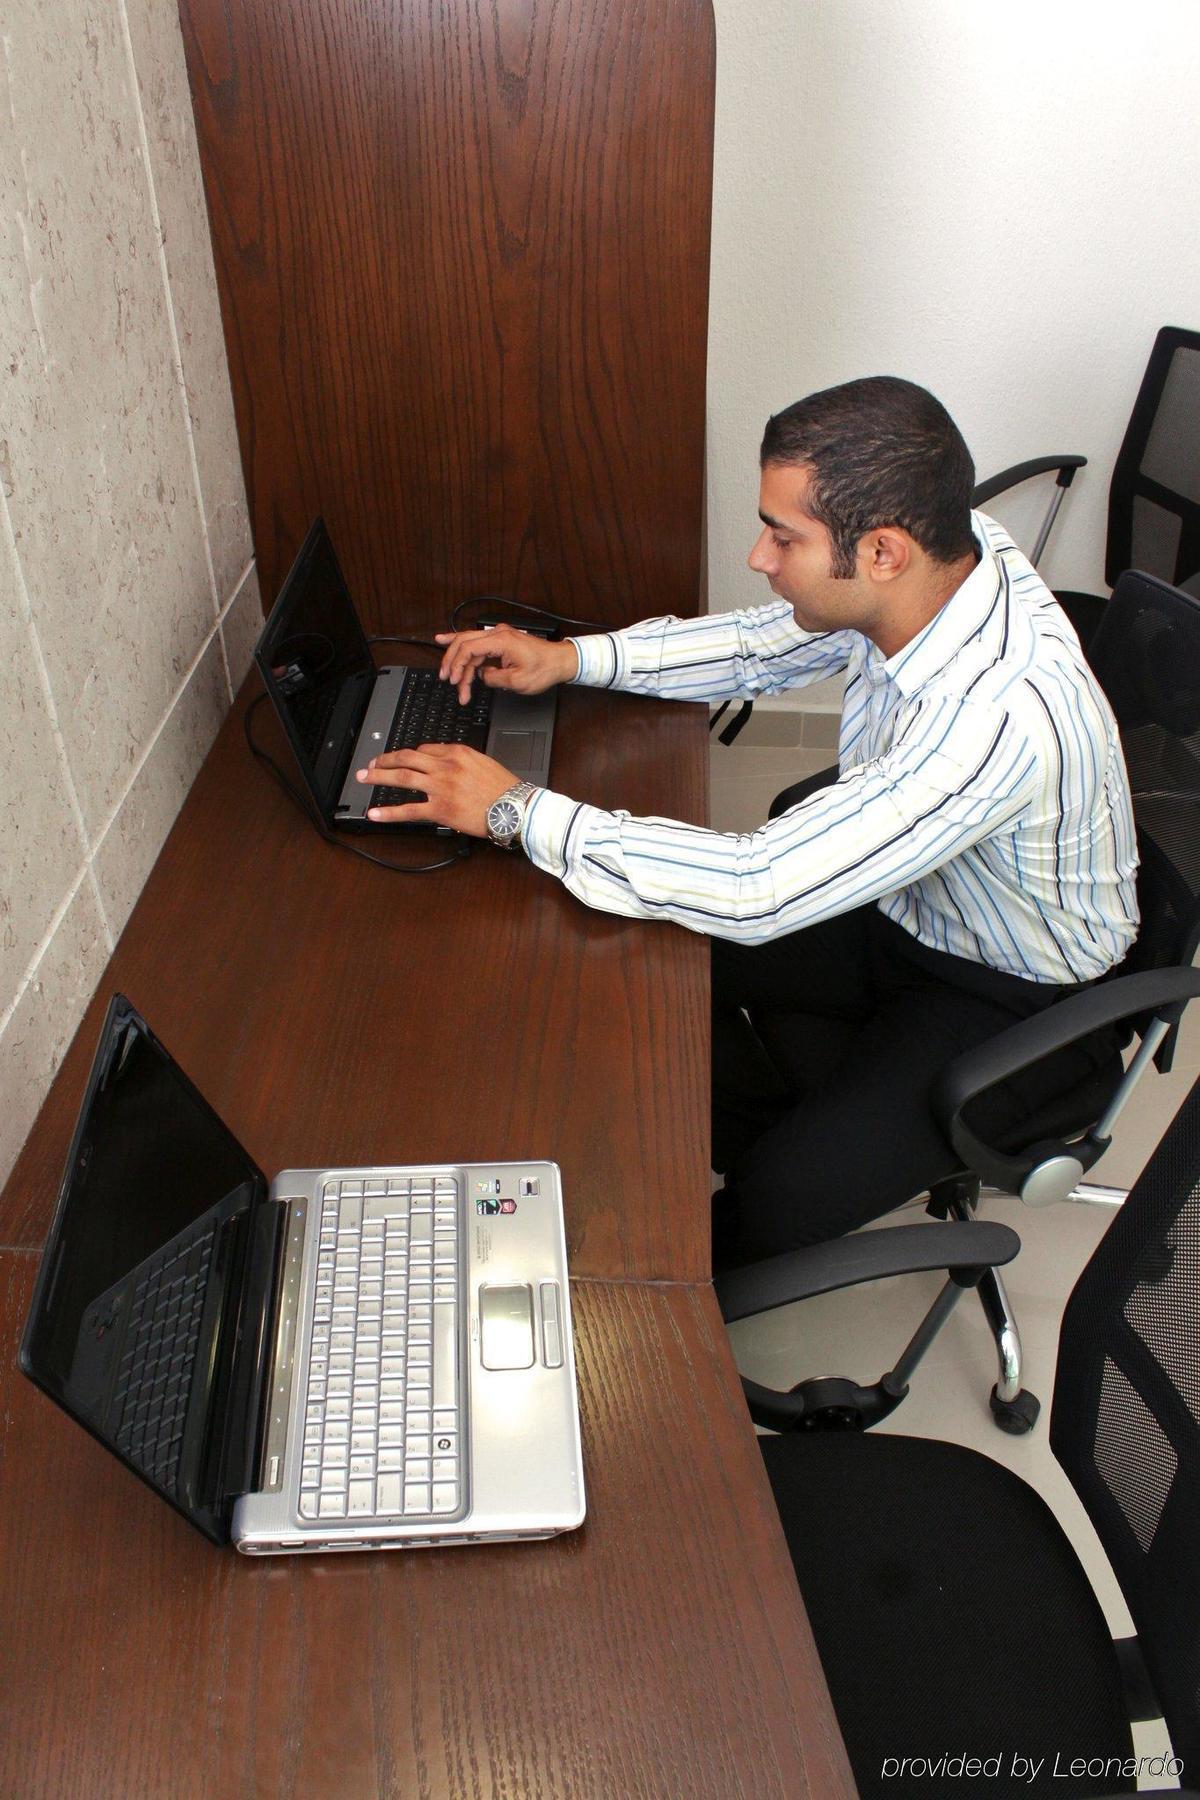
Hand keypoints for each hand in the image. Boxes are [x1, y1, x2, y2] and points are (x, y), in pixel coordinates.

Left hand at [356, 743, 518, 836]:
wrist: (515, 807)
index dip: (409, 755)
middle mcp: (445, 767)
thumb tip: (443, 761)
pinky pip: (409, 810)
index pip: (424, 749)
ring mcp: (440, 788)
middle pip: (406, 757)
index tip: (401, 760)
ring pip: (402, 777)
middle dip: (384, 760)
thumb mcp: (483, 762)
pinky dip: (388, 812)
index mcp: (457, 753)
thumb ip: (461, 760)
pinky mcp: (440, 810)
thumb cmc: (504, 788)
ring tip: (364, 778)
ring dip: (379, 776)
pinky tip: (374, 813)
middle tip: (371, 763)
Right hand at [435, 624, 578, 703]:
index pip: (469, 649)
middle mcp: (497, 634)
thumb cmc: (544, 669)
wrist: (560, 661)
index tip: (453, 680)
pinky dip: (462, 647)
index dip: (457, 666)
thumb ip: (493, 678)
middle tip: (444, 677)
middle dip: (451, 660)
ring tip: (447, 673)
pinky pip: (476, 642)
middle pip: (463, 641)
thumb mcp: (517, 681)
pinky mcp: (501, 641)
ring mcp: (498, 635)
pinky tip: (447, 642)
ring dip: (458, 660)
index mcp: (501, 641)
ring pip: (468, 642)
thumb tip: (480, 676)